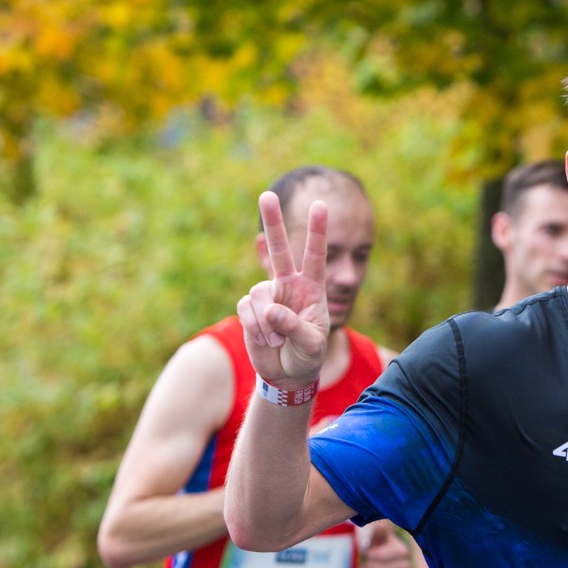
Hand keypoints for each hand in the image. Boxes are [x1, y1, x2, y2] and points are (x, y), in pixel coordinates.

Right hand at [237, 192, 329, 387]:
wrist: (287, 373)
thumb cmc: (307, 355)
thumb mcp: (310, 344)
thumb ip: (293, 325)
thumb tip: (270, 309)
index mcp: (312, 288)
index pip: (316, 255)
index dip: (317, 231)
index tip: (321, 205)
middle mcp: (289, 286)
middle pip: (280, 250)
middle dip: (273, 222)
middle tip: (267, 194)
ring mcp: (268, 296)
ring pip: (260, 294)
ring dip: (267, 322)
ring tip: (277, 340)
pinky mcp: (250, 308)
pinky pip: (247, 309)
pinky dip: (255, 327)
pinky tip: (265, 340)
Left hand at [357, 521, 411, 567]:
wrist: (387, 556)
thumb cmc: (380, 544)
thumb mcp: (379, 535)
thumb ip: (379, 531)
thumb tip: (381, 526)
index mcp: (403, 551)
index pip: (379, 556)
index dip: (369, 554)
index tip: (367, 551)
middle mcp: (406, 566)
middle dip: (366, 566)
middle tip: (364, 562)